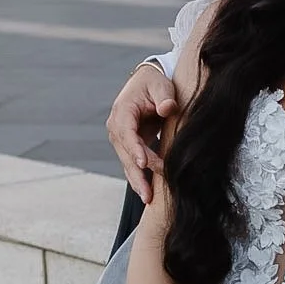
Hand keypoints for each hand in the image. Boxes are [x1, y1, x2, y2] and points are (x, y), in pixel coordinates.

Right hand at [107, 64, 177, 202]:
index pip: (127, 133)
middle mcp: (117, 127)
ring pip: (128, 163)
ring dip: (138, 181)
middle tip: (148, 194)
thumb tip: (167, 108)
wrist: (148, 84)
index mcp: (123, 112)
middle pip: (126, 154)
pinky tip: (148, 194)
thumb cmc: (154, 84)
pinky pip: (133, 164)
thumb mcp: (161, 86)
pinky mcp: (129, 146)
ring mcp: (121, 139)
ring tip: (148, 199)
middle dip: (137, 174)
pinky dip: (140, 178)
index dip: (135, 149)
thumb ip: (165, 97)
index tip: (143, 163)